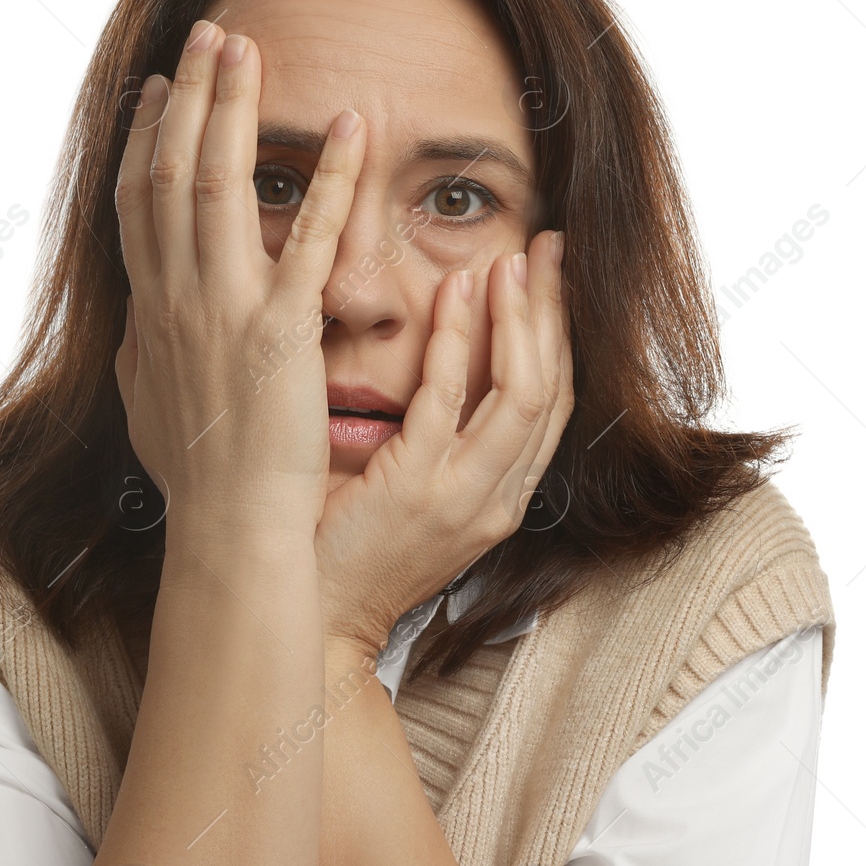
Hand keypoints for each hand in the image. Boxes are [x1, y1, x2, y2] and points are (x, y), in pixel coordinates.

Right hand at [113, 21, 365, 547]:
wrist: (229, 532)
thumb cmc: (198, 481)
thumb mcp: (149, 407)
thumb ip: (143, 356)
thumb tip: (134, 326)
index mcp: (150, 311)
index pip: (137, 203)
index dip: (145, 137)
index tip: (158, 90)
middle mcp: (174, 298)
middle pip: (169, 170)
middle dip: (188, 96)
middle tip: (209, 34)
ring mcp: (223, 309)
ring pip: (216, 184)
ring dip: (231, 108)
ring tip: (247, 47)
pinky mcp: (281, 332)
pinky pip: (307, 238)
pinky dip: (329, 178)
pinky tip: (351, 128)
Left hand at [314, 231, 572, 657]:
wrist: (308, 619)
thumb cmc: (343, 547)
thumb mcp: (408, 491)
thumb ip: (432, 436)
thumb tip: (435, 363)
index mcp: (497, 497)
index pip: (551, 403)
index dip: (557, 334)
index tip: (549, 276)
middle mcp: (496, 499)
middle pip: (553, 388)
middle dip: (556, 312)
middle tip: (553, 246)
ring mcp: (463, 497)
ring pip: (523, 392)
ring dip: (521, 318)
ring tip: (516, 258)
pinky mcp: (418, 491)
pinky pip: (450, 401)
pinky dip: (460, 340)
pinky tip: (457, 292)